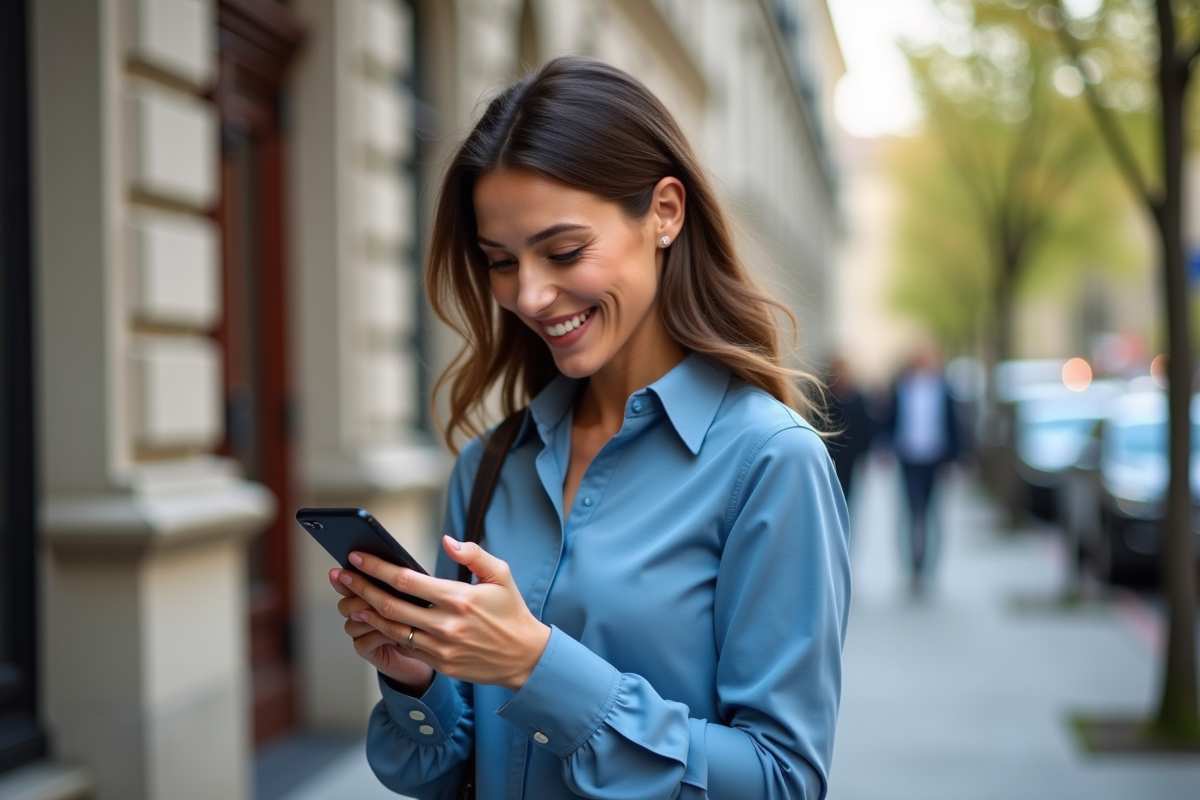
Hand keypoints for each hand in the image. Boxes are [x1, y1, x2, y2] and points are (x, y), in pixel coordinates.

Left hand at [336, 536, 551, 692]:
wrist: (524, 657)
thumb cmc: (511, 612)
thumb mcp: (501, 575)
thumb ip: (473, 554)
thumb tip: (447, 540)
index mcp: (459, 598)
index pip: (406, 580)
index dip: (377, 568)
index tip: (357, 557)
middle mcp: (445, 624)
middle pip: (390, 605)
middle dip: (360, 588)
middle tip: (340, 576)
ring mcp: (440, 647)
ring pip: (391, 628)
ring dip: (365, 612)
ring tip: (348, 598)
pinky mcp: (439, 663)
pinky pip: (403, 646)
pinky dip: (383, 632)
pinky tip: (371, 620)